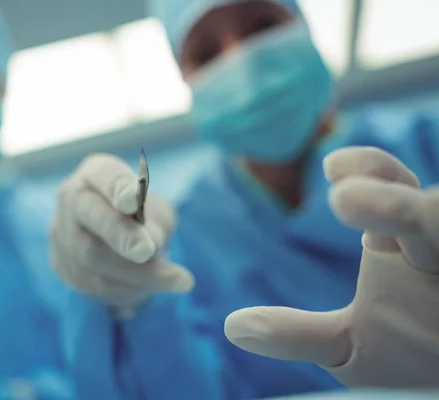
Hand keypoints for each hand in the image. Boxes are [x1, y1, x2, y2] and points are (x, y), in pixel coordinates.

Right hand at [51, 153, 193, 317]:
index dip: (117, 188)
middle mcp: (72, 200)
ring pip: (94, 259)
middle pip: (90, 217)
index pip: (103, 175)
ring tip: (180, 279)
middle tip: (146, 251)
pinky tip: (160, 285)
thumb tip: (149, 248)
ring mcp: (63, 236)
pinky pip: (97, 284)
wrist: (113, 242)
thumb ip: (154, 222)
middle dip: (120, 235)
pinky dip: (133, 288)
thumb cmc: (139, 216)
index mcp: (95, 174)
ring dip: (140, 272)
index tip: (133, 200)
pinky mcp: (64, 268)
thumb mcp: (156, 211)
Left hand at [225, 147, 438, 387]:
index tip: (332, 168)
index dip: (369, 173)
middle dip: (394, 202)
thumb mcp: (350, 349)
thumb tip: (232, 327)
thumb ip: (296, 335)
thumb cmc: (413, 361)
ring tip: (423, 218)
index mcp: (405, 247)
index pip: (391, 191)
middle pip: (432, 212)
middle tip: (343, 198)